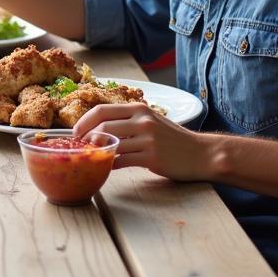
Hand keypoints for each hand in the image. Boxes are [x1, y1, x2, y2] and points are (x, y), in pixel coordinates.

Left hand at [71, 103, 209, 180]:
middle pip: (102, 126)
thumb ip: (128, 121)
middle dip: (86, 138)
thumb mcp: (151, 121)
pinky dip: (111, 164)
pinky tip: (107, 167)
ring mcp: (148, 139)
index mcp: (139, 109)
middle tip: (79, 148)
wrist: (202, 153)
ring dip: (97, 152)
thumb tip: (98, 129)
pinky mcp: (152, 158)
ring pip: (111, 144)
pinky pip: (122, 161)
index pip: (102, 110)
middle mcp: (142, 121)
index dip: (84, 121)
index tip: (75, 132)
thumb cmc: (173, 139)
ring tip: (91, 158)